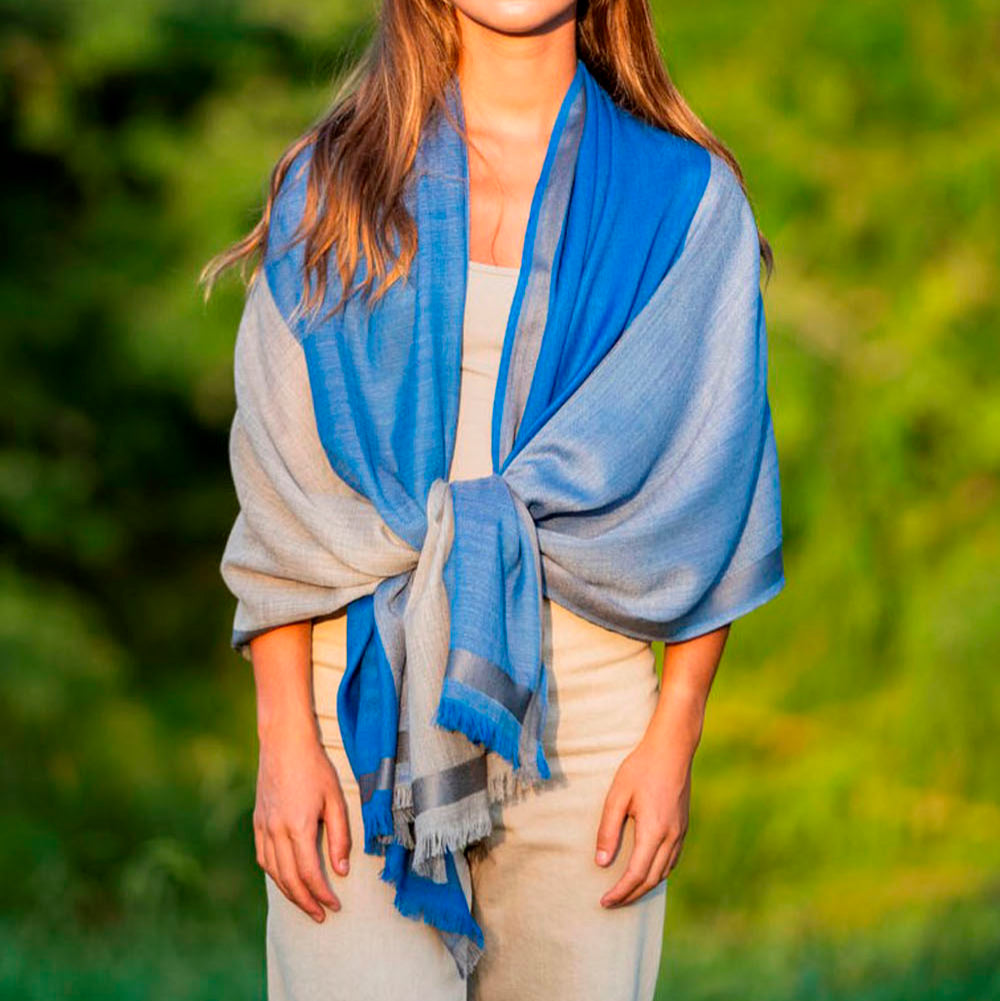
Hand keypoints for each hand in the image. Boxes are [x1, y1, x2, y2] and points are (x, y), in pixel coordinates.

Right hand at [253, 725, 352, 921]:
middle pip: (289, 879)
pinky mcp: (258, 821)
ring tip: (306, 903)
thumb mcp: (336, 799)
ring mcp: (263, 827)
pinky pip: (263, 857)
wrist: (284, 743)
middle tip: (322, 915)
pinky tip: (286, 879)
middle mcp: (276, 831)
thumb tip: (340, 871)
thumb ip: (339, 837)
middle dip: (306, 902)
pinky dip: (275, 874)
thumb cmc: (315, 768)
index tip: (335, 906)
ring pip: (273, 872)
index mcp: (298, 826)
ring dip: (289, 892)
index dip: (322, 894)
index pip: (309, 873)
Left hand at [595, 727, 692, 907]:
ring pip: (664, 872)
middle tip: (611, 902)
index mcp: (654, 831)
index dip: (620, 891)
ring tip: (626, 891)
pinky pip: (672, 859)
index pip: (636, 874)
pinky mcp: (683, 826)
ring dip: (645, 886)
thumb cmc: (641, 768)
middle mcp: (671, 837)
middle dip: (631, 895)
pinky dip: (658, 872)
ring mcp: (681, 832)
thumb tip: (602, 863)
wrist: (672, 749)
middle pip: (652, 879)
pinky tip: (647, 871)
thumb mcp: (617, 796)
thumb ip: (609, 830)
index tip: (604, 901)